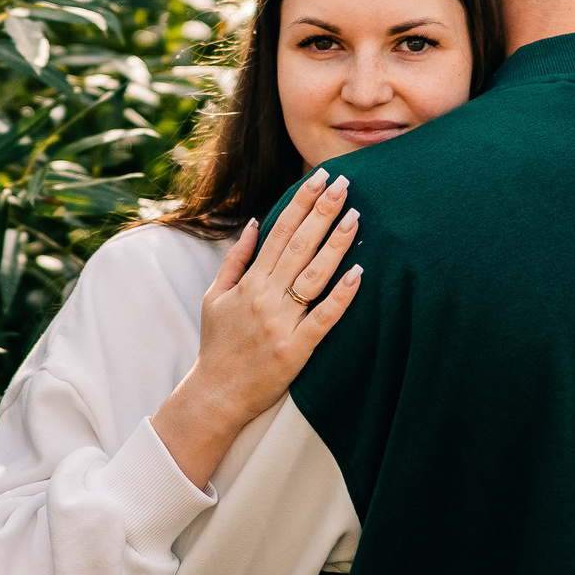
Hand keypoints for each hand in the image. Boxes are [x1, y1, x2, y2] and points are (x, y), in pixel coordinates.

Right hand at [152, 169, 364, 488]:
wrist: (215, 395)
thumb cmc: (217, 345)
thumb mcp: (214, 297)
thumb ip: (236, 259)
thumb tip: (256, 222)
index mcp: (249, 282)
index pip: (279, 232)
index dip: (301, 203)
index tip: (319, 178)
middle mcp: (265, 297)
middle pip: (299, 246)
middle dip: (323, 211)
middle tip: (345, 182)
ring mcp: (281, 323)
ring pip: (314, 275)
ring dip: (336, 244)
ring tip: (356, 217)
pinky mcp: (296, 349)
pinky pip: (324, 318)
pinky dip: (341, 295)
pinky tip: (359, 273)